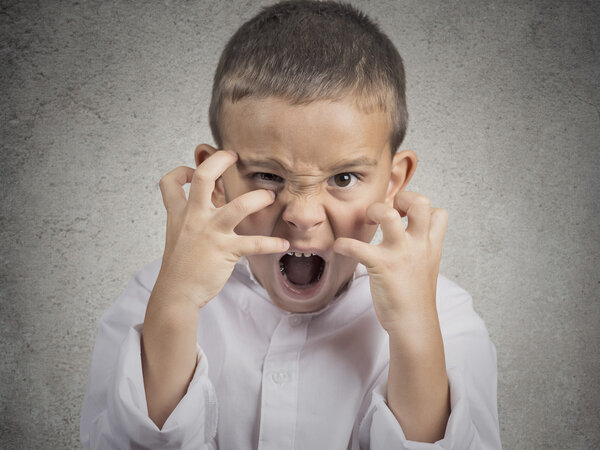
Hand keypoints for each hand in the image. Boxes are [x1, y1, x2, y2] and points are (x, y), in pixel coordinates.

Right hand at [155, 150, 289, 308]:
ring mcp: (210, 233)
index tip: (191, 171)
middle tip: (234, 156)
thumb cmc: (179, 268)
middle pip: (203, 178)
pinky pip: (255, 243)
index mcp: (179, 215)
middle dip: (220, 160)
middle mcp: (194, 218)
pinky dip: (272, 243)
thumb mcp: (177, 238)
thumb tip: (207, 210)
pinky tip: (283, 244)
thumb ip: (190, 221)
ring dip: (258, 198)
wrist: (176, 294)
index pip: (170, 182)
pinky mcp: (225, 250)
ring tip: (270, 196)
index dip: (180, 171)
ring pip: (238, 206)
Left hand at [333, 192, 447, 332]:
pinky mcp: (381, 267)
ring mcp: (400, 254)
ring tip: (368, 220)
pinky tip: (339, 247)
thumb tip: (408, 235)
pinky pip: (358, 247)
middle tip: (389, 210)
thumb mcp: (427, 267)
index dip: (422, 207)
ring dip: (375, 210)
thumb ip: (420, 248)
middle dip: (403, 197)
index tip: (406, 214)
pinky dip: (344, 244)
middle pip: (420, 203)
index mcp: (430, 245)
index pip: (439, 212)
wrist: (414, 324)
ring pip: (389, 215)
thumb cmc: (416, 297)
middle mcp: (418, 245)